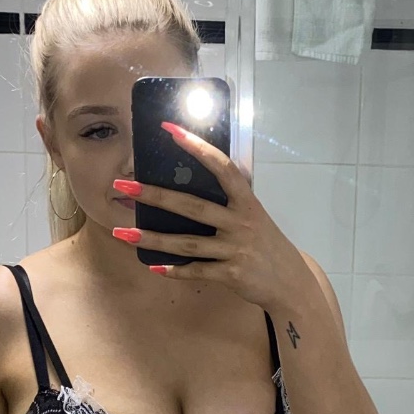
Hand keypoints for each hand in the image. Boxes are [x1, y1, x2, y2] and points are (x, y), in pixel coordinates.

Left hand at [112, 122, 310, 311]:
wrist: (291, 283)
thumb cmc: (267, 246)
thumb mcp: (256, 216)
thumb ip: (234, 199)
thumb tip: (207, 175)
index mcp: (247, 202)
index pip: (222, 167)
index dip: (197, 147)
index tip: (171, 130)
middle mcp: (241, 223)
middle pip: (192, 207)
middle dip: (154, 196)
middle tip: (122, 186)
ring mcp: (235, 249)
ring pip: (186, 243)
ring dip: (151, 238)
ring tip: (122, 232)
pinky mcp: (231, 274)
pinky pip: (197, 271)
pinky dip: (175, 270)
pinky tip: (155, 268)